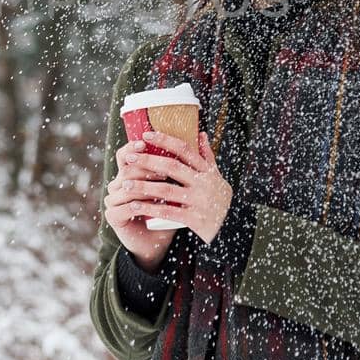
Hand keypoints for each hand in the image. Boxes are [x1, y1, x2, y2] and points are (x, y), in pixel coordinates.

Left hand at [104, 130, 232, 255]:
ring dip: (144, 186)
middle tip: (129, 157)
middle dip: (148, 161)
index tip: (146, 135)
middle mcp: (203, 183)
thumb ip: (207, 156)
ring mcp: (199, 201)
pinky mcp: (195, 219)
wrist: (233, 226)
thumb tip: (201, 133)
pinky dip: (150, 208)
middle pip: (172, 167)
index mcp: (207, 171)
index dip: (165, 140)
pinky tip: (135, 206)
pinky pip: (168, 212)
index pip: (184, 150)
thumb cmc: (221, 199)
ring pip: (167, 190)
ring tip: (125, 183)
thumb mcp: (217, 176)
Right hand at [104, 139, 178, 271]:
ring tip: (164, 184)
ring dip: (146, 185)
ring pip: (127, 186)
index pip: (124, 154)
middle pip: (126, 168)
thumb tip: (202, 135)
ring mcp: (112, 200)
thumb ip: (185, 162)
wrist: (155, 243)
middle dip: (146, 167)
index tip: (147, 141)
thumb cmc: (167, 213)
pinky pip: (127, 207)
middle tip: (165, 169)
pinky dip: (143, 205)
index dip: (132, 146)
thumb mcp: (177, 186)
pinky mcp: (113, 216)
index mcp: (128, 174)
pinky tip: (156, 204)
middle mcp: (116, 185)